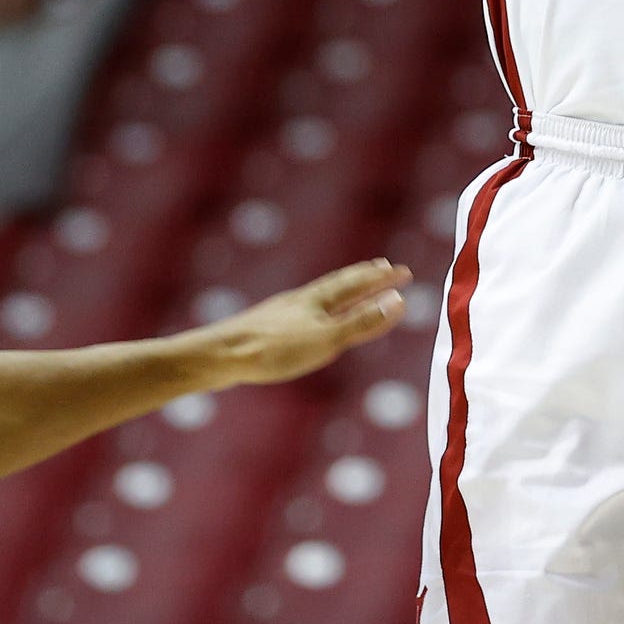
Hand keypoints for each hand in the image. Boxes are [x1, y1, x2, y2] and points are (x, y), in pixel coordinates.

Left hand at [208, 259, 409, 386]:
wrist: (221, 355)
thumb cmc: (274, 350)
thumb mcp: (326, 339)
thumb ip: (361, 322)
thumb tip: (399, 301)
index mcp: (318, 301)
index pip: (357, 284)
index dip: (381, 279)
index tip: (403, 271)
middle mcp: (301, 301)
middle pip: (338, 284)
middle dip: (363, 277)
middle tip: (381, 267)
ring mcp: (283, 312)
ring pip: (319, 296)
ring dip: (341, 291)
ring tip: (349, 289)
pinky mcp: (267, 328)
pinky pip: (303, 311)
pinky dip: (318, 309)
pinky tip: (308, 320)